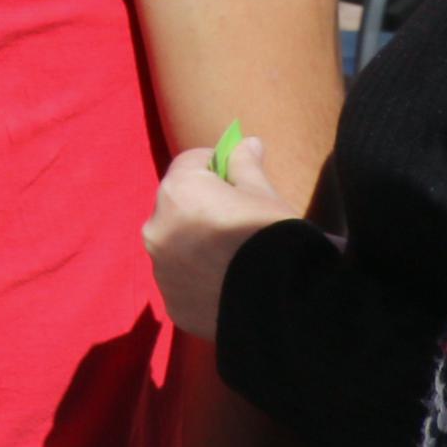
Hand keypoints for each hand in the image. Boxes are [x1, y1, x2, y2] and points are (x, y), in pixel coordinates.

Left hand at [141, 136, 301, 341]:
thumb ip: (246, 166)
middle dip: (202, 206)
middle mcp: (157, 227)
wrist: (288, 303)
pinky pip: (181, 282)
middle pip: (177, 204)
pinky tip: (230, 286)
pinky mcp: (172, 303)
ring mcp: (161, 269)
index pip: (192, 162)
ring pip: (175, 245)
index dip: (217, 165)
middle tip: (238, 221)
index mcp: (178, 191)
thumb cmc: (276, 237)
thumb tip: (245, 143)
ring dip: (196, 244)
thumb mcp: (264, 195)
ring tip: (235, 258)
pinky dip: (199, 280)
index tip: (238, 177)